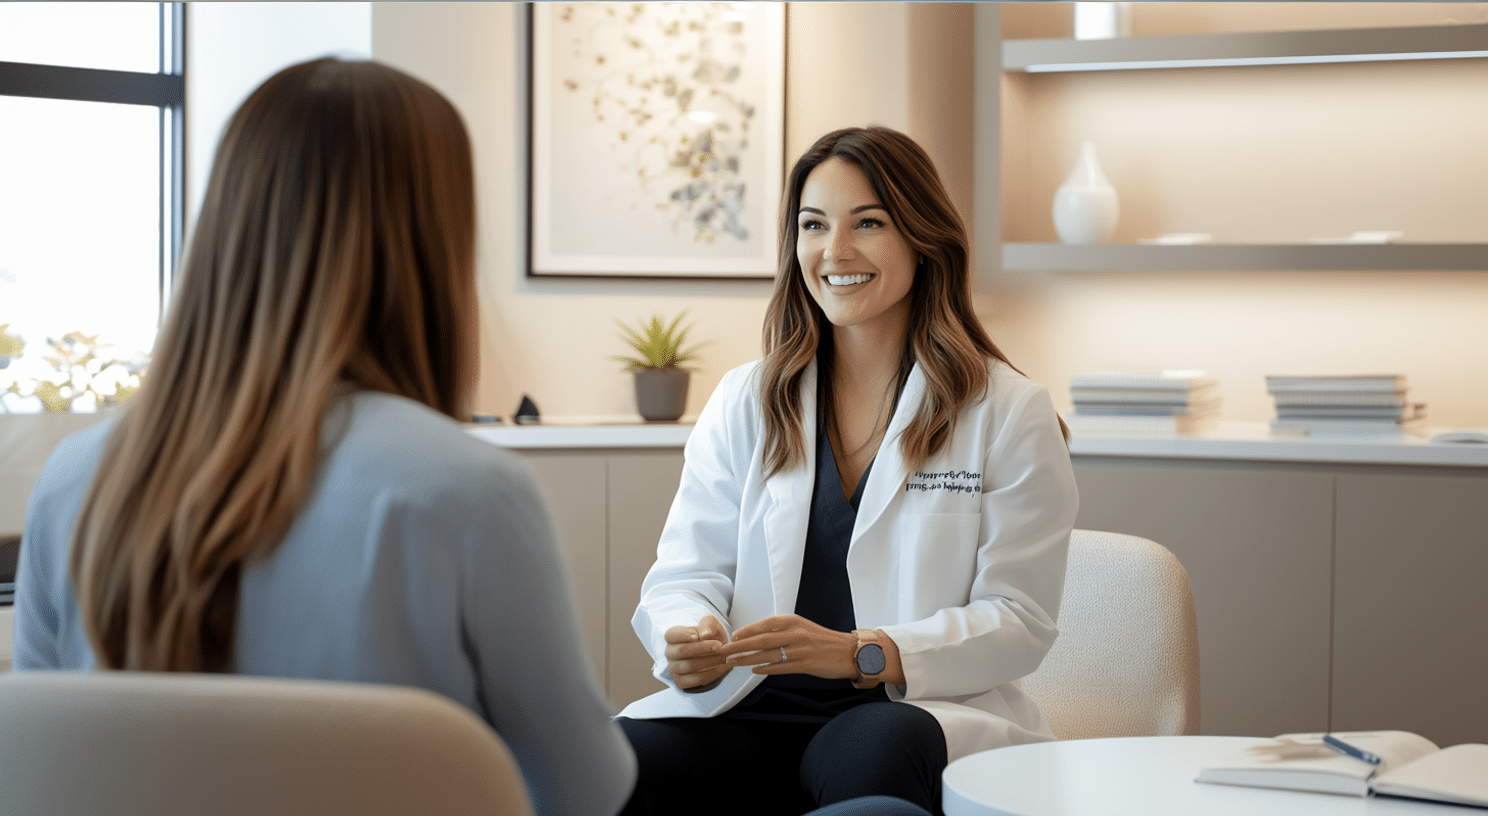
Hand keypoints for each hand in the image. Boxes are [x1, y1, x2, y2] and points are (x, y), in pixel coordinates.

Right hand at [663, 615, 731, 690]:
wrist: (716, 649)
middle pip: (681, 651)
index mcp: (672, 636)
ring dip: (710, 661)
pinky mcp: (682, 681)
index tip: (697, 636)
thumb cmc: (709, 634)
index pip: (670, 635)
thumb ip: (707, 625)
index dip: (682, 635)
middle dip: (702, 648)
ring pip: (689, 666)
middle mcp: (670, 652)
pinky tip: (723, 667)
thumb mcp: (710, 624)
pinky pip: (696, 680)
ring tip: (725, 657)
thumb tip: (705, 635)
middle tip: (719, 646)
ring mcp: (674, 668)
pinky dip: (712, 674)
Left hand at [717, 614, 857, 678]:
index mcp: (794, 622)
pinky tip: (755, 671)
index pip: (764, 624)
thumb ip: (782, 629)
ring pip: (767, 655)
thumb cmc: (823, 640)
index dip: (746, 631)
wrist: (848, 651)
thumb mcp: (802, 627)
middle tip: (725, 652)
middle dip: (739, 646)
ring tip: (734, 663)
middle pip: (761, 640)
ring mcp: (800, 650)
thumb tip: (758, 635)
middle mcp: (796, 634)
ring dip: (747, 659)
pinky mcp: (806, 665)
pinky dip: (766, 669)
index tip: (732, 637)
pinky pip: (781, 667)